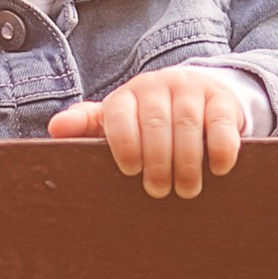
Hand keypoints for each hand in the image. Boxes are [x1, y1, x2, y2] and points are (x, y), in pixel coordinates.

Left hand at [48, 67, 246, 201]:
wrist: (195, 95)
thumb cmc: (146, 121)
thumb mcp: (116, 122)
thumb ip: (86, 125)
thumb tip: (55, 129)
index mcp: (126, 96)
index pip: (120, 116)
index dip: (124, 144)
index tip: (131, 171)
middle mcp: (157, 86)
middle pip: (156, 123)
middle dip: (157, 161)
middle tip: (160, 192)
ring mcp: (191, 88)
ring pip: (188, 123)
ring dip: (187, 160)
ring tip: (187, 190)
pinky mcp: (222, 97)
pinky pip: (221, 120)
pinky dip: (221, 146)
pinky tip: (219, 168)